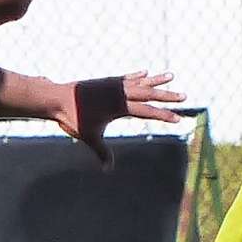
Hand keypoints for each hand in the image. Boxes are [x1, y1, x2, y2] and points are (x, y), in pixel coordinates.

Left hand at [56, 72, 186, 166]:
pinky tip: (145, 72)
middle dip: (167, 96)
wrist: (58, 97)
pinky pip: (127, 78)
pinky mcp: (107, 81)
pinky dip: (137, 76)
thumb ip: (102, 152)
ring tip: (171, 76)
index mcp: (119, 106)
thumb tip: (108, 169)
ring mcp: (114, 84)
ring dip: (156, 80)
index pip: (147, 111)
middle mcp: (120, 92)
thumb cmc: (73, 118)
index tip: (179, 118)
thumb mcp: (89, 137)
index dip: (164, 115)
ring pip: (141, 82)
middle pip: (149, 93)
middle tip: (184, 96)